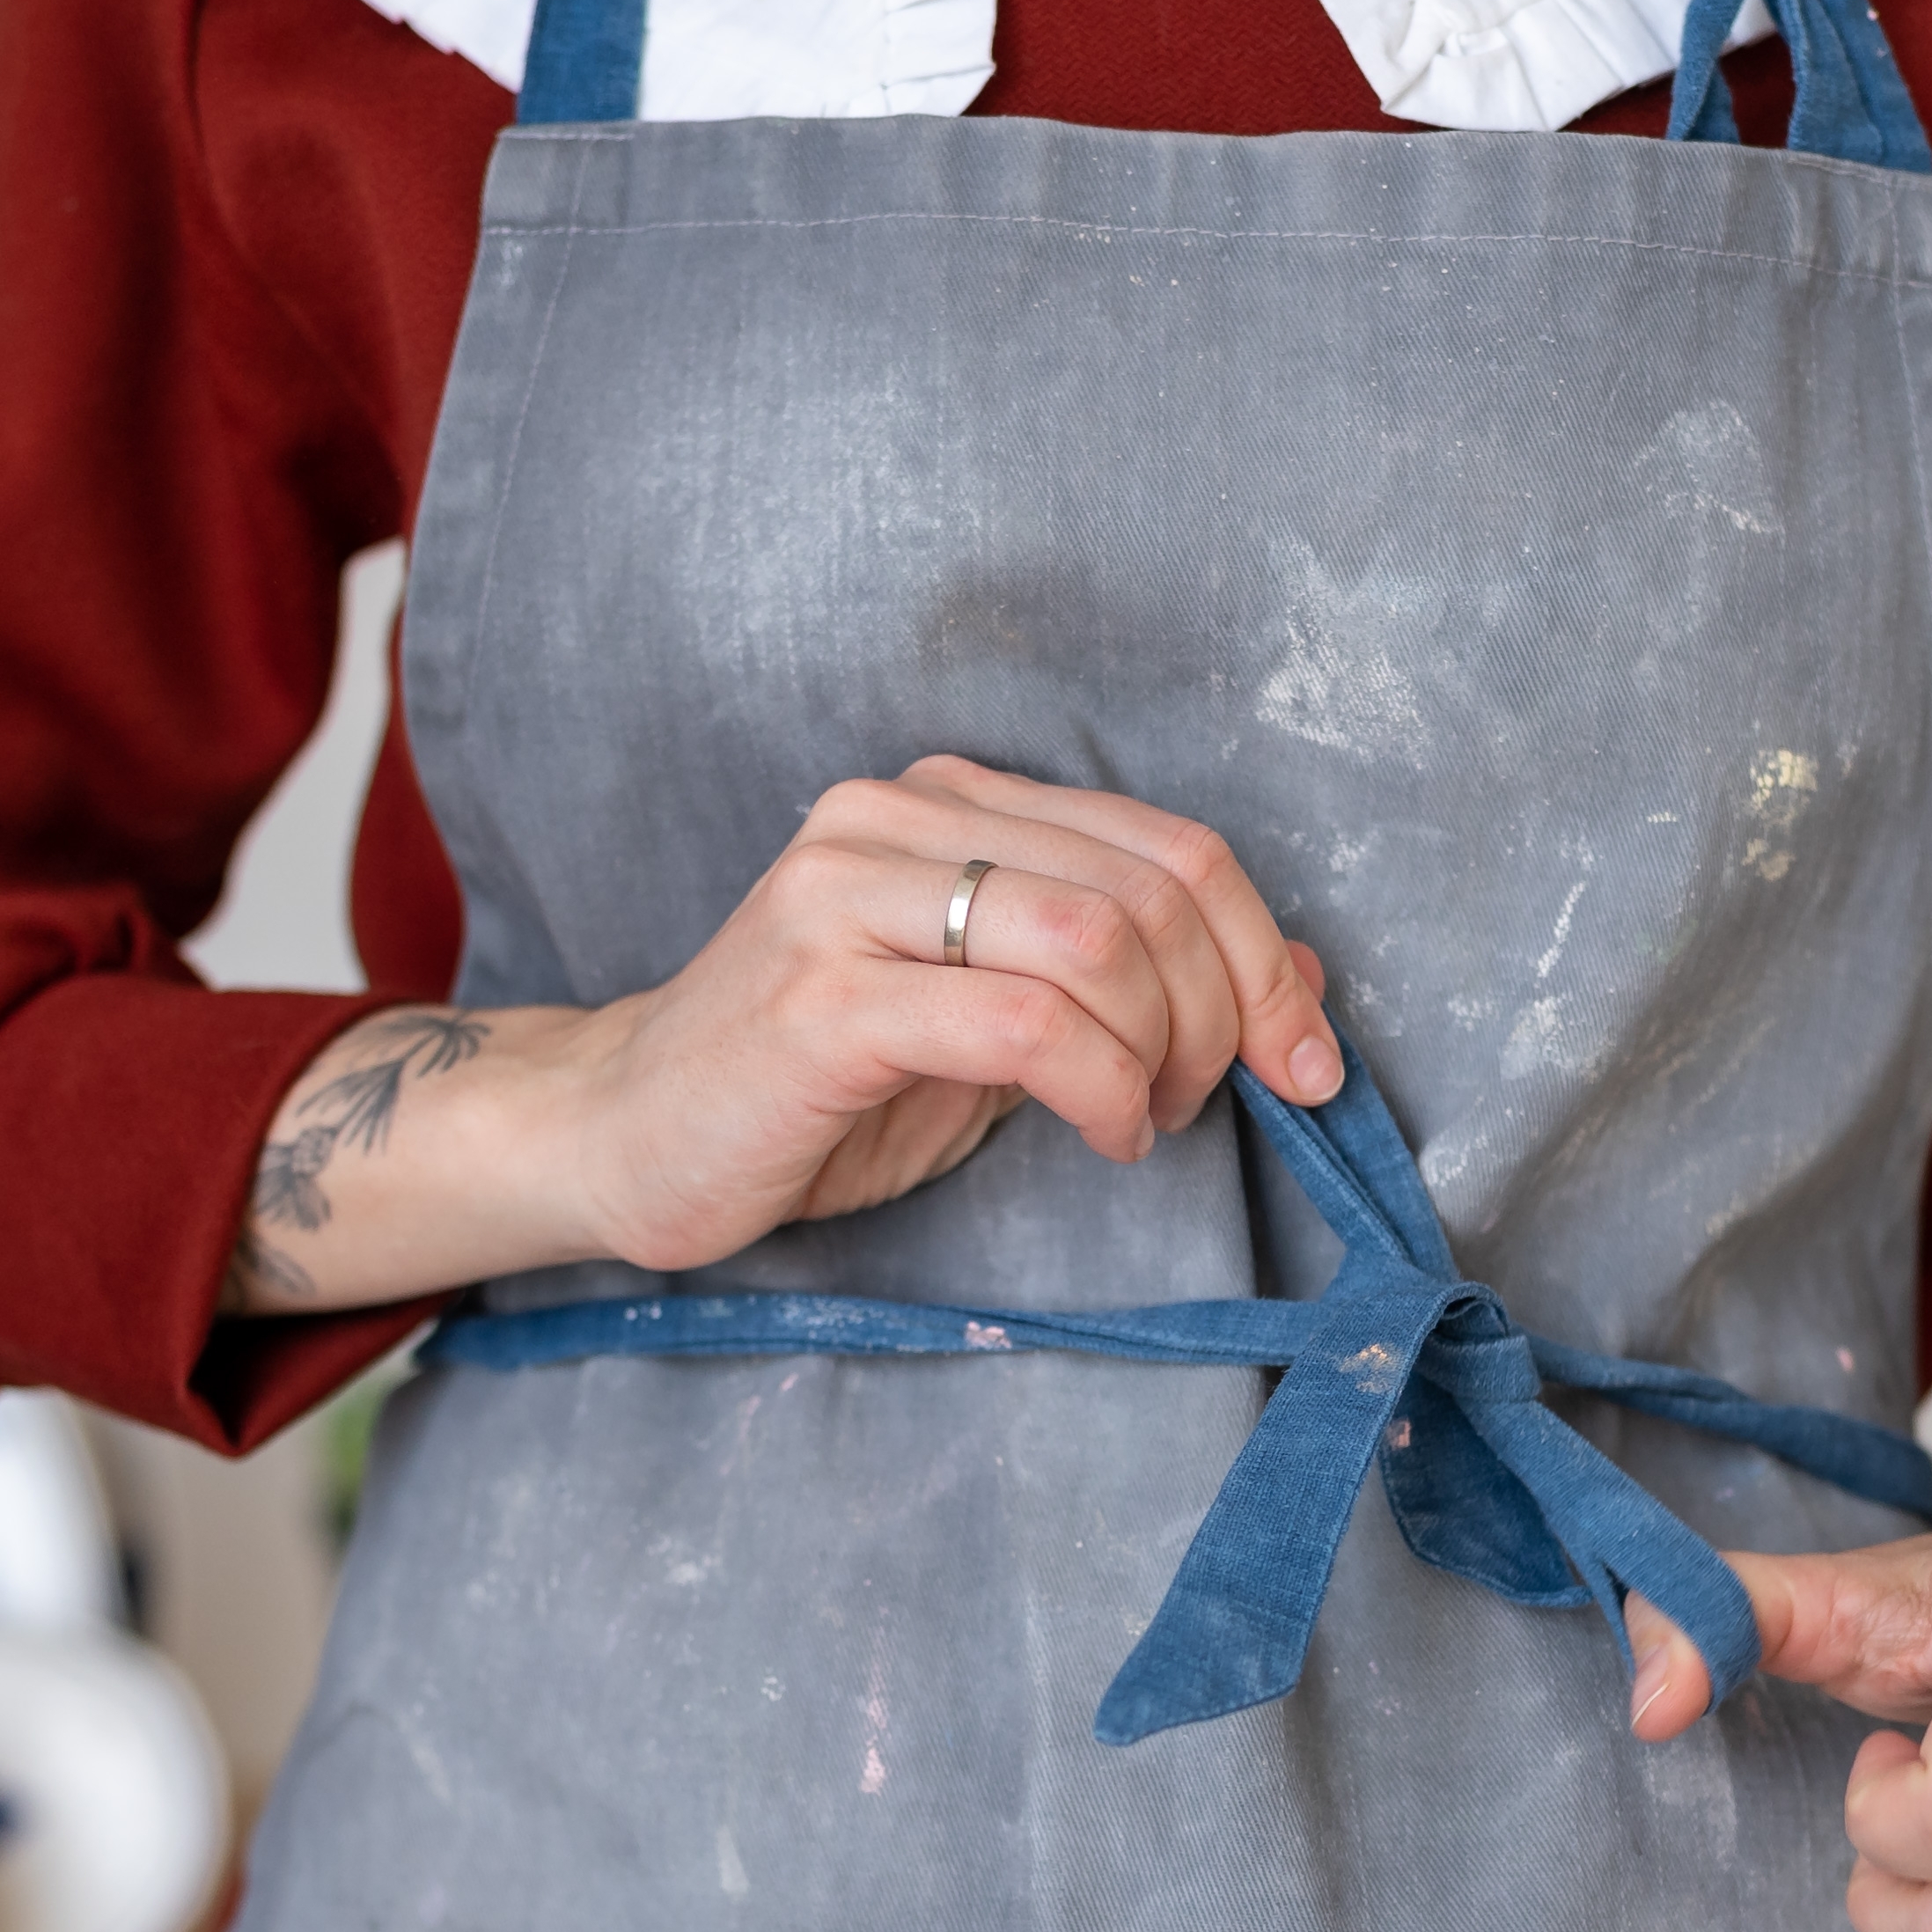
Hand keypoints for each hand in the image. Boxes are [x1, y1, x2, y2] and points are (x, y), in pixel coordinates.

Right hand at [224, 757, 1341, 1311]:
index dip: (1268, 956)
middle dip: (1223, 1014)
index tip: (1304, 1063)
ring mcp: (852, 895)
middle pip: (1152, 889)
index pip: (1169, 847)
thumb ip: (1123, 983)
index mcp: (953, 799)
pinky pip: (1025, 1019)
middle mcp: (901, 815)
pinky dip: (1101, 1086)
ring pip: (1098, 941)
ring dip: (1163, 1051)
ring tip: (1139, 1118)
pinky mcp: (825, 994)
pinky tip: (1102, 1132)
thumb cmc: (822, 1087)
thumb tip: (1298, 988)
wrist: (627, 1132)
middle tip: (1199, 1104)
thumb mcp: (998, 1021)